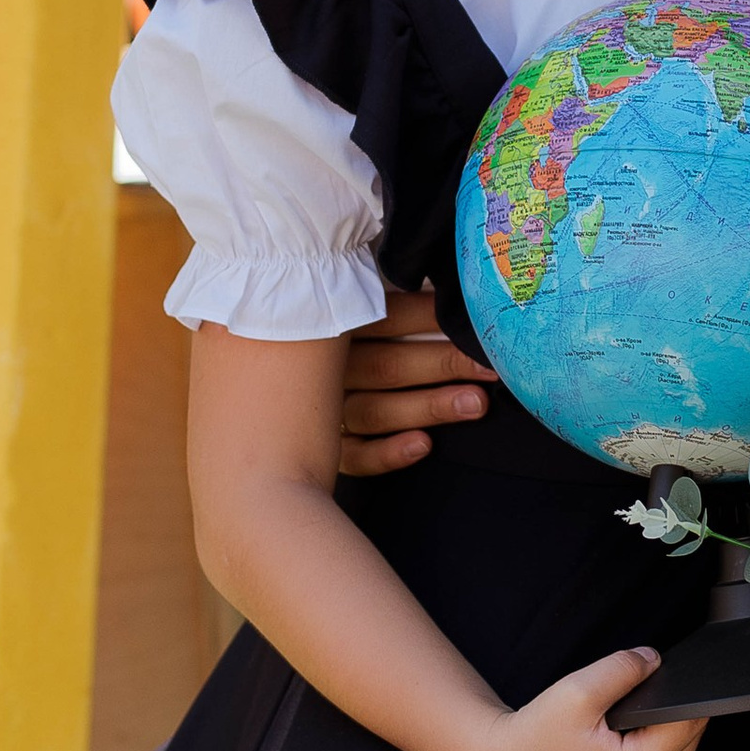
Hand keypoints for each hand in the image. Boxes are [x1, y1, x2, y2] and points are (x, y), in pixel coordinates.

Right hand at [337, 284, 496, 474]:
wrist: (261, 393)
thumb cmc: (339, 344)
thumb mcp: (358, 312)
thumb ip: (395, 304)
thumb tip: (449, 293)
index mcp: (336, 325)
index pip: (388, 317)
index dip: (432, 319)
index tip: (477, 324)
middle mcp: (327, 368)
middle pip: (387, 366)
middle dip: (443, 365)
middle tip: (488, 368)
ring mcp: (323, 411)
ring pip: (376, 411)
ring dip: (428, 407)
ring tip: (474, 404)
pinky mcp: (328, 449)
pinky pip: (356, 457)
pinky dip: (388, 453)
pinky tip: (422, 445)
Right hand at [486, 649, 709, 750]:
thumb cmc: (535, 736)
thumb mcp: (578, 691)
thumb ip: (622, 669)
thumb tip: (654, 659)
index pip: (689, 721)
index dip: (684, 690)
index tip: (671, 670)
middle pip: (691, 737)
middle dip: (674, 707)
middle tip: (642, 688)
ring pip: (680, 750)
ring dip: (666, 725)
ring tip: (631, 710)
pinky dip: (654, 741)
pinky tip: (629, 728)